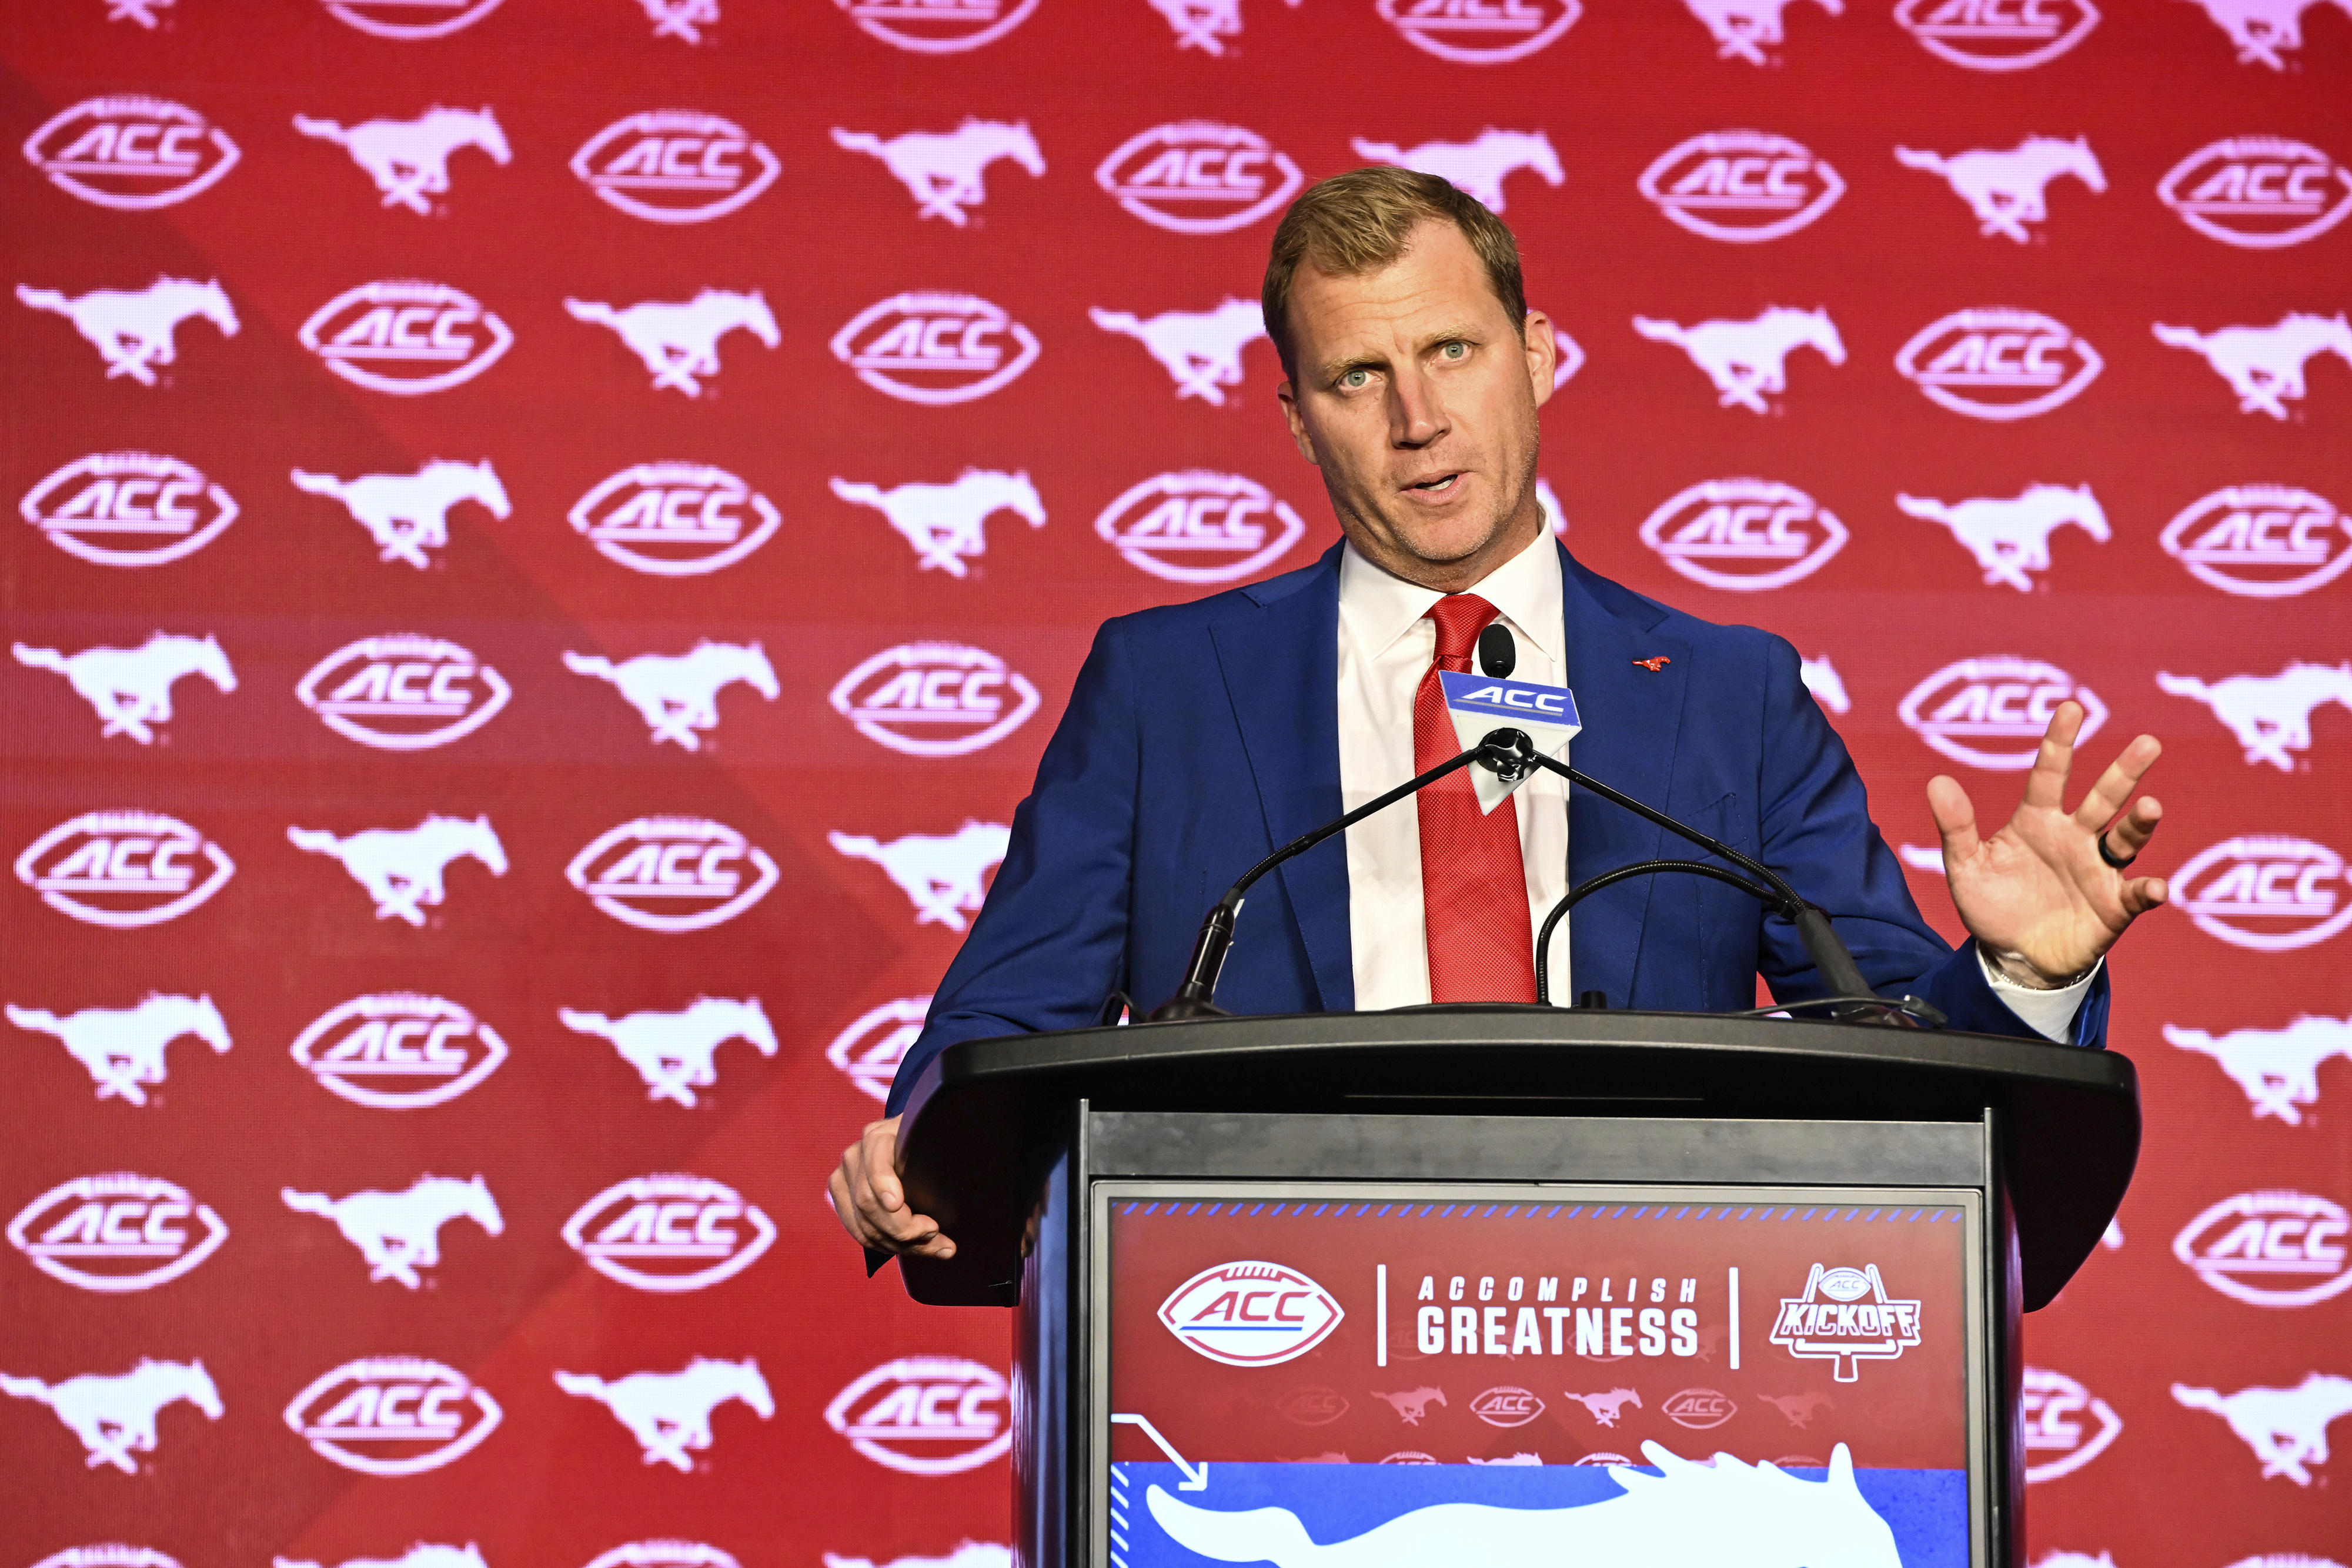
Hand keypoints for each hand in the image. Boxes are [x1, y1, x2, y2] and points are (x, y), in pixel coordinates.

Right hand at [829, 1115, 954, 1258]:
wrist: (909, 1150)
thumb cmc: (928, 1146)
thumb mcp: (934, 1144)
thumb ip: (937, 1157)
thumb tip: (945, 1178)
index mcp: (879, 1135)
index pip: (875, 1162)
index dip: (883, 1183)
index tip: (898, 1203)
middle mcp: (856, 1155)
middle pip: (868, 1202)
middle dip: (902, 1227)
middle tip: (935, 1232)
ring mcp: (845, 1178)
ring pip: (864, 1225)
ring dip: (900, 1243)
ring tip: (935, 1245)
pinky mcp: (842, 1200)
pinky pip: (858, 1233)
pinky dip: (886, 1246)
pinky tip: (911, 1247)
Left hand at [1929, 701, 2168, 985]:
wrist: (2011, 957)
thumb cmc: (1991, 905)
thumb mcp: (1966, 867)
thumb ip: (1956, 827)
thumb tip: (1937, 782)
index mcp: (2037, 821)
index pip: (2050, 774)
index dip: (2060, 742)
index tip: (2071, 706)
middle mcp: (2074, 837)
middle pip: (2102, 797)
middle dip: (2124, 771)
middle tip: (2148, 742)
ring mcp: (2097, 869)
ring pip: (2125, 838)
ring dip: (2139, 822)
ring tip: (2151, 806)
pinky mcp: (2113, 906)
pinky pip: (2135, 894)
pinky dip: (2148, 889)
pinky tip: (2155, 887)